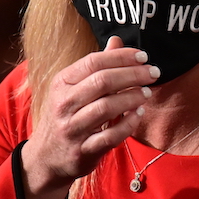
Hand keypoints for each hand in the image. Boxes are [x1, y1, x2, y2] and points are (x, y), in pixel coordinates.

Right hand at [22, 36, 157, 194]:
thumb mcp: (72, 88)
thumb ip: (96, 66)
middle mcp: (64, 104)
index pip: (94, 61)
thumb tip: (117, 41)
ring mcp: (72, 128)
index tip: (144, 56)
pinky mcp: (83, 150)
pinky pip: (110, 136)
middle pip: (102, 82)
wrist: (46, 157)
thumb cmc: (65, 117)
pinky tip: (138, 114)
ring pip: (106, 107)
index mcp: (62, 83)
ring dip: (132, 98)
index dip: (122, 57)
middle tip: (153, 73)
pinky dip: (128, 124)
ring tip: (147, 93)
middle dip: (133, 75)